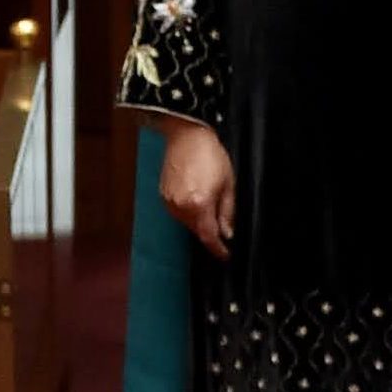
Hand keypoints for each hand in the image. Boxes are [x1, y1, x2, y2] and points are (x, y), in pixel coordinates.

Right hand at [159, 120, 234, 258]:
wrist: (187, 136)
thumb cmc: (211, 155)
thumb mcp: (228, 183)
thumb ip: (228, 211)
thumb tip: (228, 232)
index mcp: (199, 204)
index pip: (208, 236)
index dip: (218, 249)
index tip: (225, 255)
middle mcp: (181, 206)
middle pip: (197, 231)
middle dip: (210, 233)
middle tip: (223, 231)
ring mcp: (169, 201)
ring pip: (187, 223)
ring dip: (199, 222)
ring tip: (210, 208)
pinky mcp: (163, 196)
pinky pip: (178, 212)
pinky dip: (189, 212)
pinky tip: (197, 200)